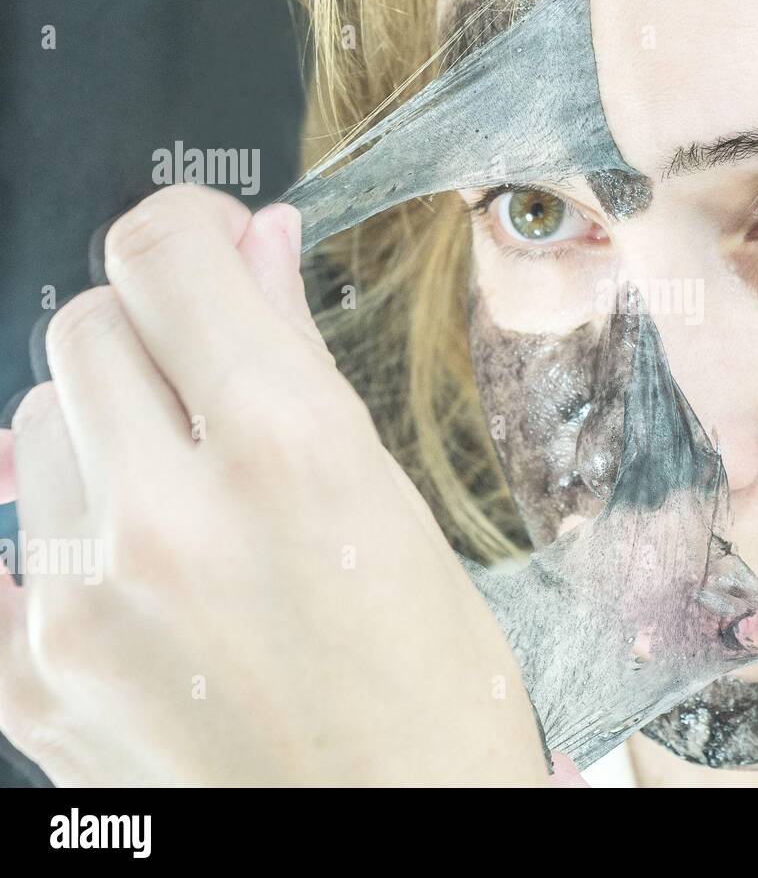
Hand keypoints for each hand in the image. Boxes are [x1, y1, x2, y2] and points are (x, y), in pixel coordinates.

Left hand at [0, 185, 547, 785]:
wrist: (388, 838)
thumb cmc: (431, 697)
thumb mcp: (393, 508)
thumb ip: (299, 363)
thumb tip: (258, 247)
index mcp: (289, 456)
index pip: (166, 258)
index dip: (186, 226)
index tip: (207, 242)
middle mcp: (171, 518)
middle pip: (88, 327)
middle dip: (152, 330)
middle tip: (211, 384)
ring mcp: (81, 605)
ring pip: (33, 422)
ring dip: (102, 426)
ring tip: (179, 497)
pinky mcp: (28, 678)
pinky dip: (49, 521)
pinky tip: (112, 552)